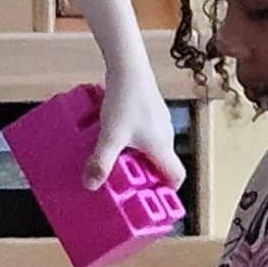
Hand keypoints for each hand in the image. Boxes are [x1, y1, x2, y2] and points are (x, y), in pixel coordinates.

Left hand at [89, 71, 184, 189]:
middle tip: (126, 185)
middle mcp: (165, 135)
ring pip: (153, 148)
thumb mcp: (110, 136)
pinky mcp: (150, 110)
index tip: (152, 200)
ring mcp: (159, 121)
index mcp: (162, 146)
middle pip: (163, 164)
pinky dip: (134, 142)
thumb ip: (101, 162)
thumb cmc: (125, 101)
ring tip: (116, 163)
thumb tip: (91, 186)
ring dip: (138, 159)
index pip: (177, 176)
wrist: (129, 66)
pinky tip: (114, 137)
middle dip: (146, 177)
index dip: (168, 191)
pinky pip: (146, 134)